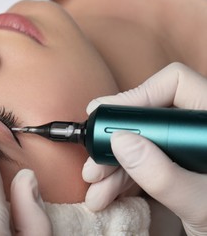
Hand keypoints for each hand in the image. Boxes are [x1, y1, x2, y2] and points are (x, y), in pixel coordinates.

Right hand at [82, 62, 206, 234]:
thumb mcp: (200, 204)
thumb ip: (163, 175)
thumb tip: (120, 141)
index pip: (175, 84)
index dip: (138, 96)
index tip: (108, 119)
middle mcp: (193, 131)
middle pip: (147, 117)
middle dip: (115, 141)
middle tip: (93, 160)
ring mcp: (183, 149)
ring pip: (139, 142)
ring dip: (112, 164)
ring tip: (95, 185)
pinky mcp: (173, 167)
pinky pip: (142, 163)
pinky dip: (120, 178)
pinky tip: (106, 193)